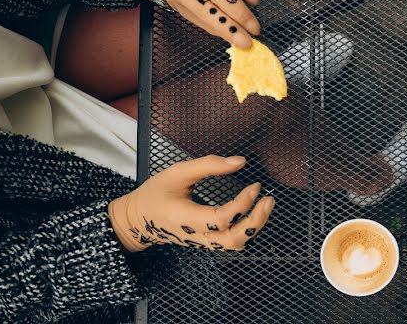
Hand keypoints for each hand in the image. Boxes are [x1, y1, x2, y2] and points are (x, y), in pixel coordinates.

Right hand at [108, 155, 275, 252]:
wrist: (138, 220)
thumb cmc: (155, 194)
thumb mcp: (177, 172)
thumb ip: (208, 165)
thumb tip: (240, 162)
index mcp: (186, 218)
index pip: (221, 219)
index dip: (242, 204)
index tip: (254, 186)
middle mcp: (196, 235)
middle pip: (233, 240)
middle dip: (256, 222)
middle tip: (268, 200)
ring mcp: (202, 241)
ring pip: (234, 244)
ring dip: (254, 227)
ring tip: (265, 206)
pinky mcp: (206, 242)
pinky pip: (231, 241)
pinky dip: (246, 229)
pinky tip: (253, 212)